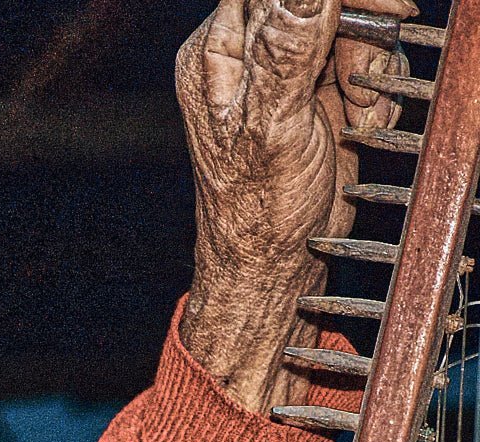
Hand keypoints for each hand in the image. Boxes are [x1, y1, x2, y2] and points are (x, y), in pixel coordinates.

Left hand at [177, 0, 414, 411]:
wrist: (276, 263)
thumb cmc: (256, 212)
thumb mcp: (271, 125)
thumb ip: (287, 48)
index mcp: (217, 50)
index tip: (366, 9)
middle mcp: (247, 50)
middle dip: (357, 28)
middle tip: (356, 78)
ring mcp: (287, 66)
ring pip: (354, 18)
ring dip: (371, 63)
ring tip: (357, 118)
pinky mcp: (320, 85)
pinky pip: (367, 53)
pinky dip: (376, 86)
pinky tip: (359, 125)